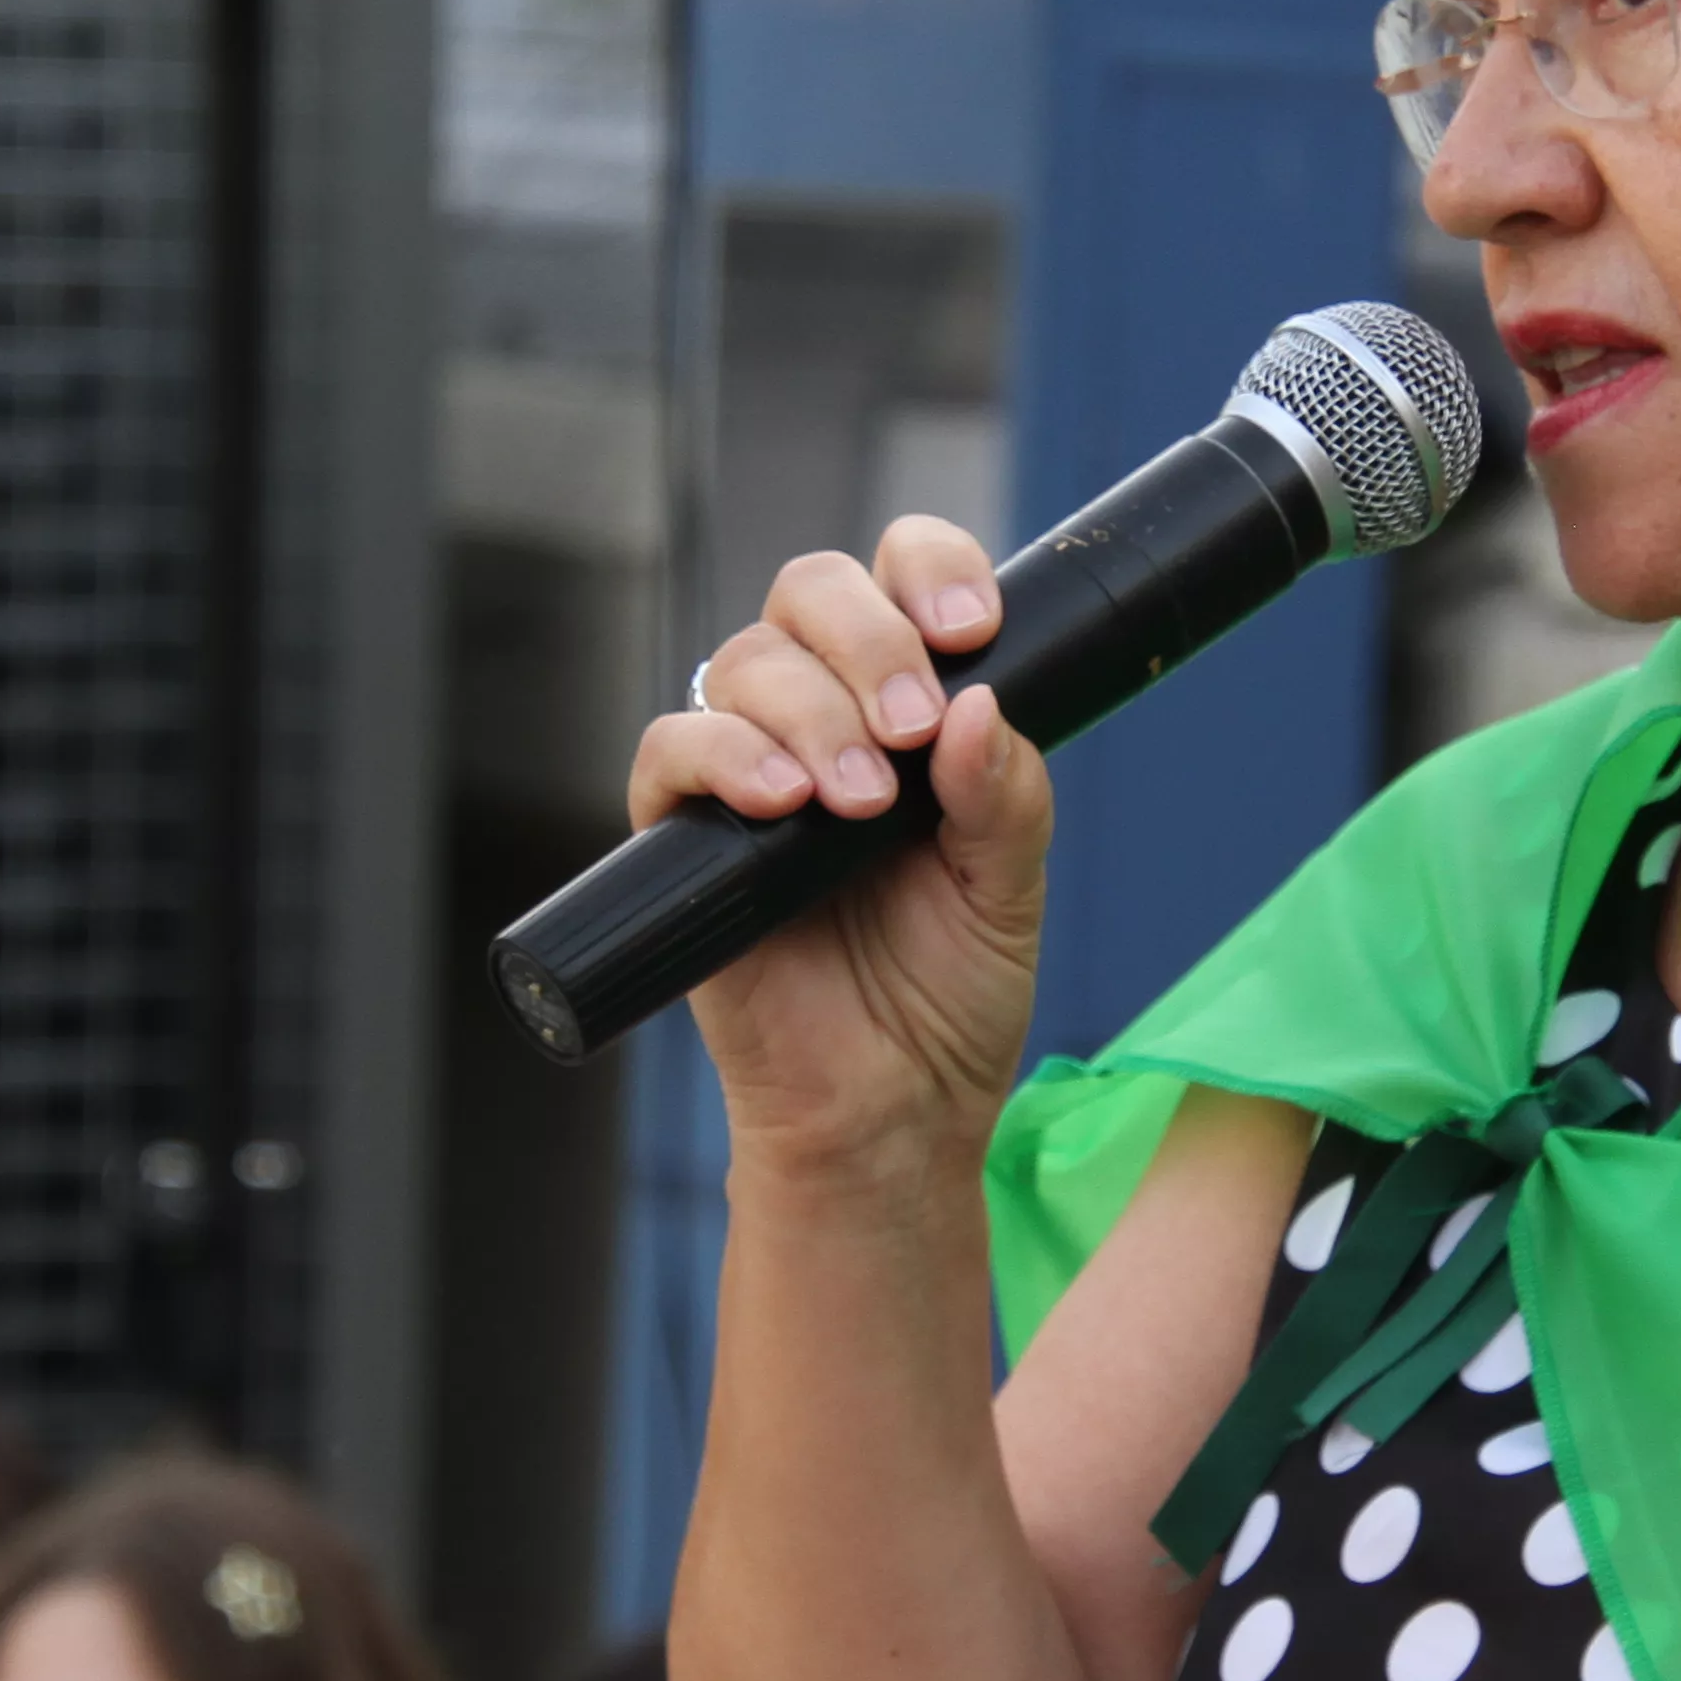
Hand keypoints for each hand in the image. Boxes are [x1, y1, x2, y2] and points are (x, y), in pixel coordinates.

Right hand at [626, 521, 1048, 1163]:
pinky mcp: (682, 834)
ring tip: (861, 803)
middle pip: (810, 591)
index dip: (930, 569)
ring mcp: (748, 767)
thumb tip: (978, 703)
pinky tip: (783, 800)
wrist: (891, 1111)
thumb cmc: (949, 999)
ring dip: (811, 711)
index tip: (974, 629)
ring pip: (746, 661)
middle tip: (914, 727)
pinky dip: (724, 756)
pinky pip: (670, 750)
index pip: (900, 575)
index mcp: (909, 704)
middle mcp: (822, 715)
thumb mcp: (1010, 892)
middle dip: (868, 638)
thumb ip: (1006, 797)